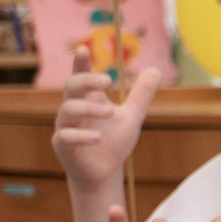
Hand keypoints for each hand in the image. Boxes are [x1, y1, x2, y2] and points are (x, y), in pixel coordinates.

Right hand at [51, 48, 165, 192]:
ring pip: (68, 109)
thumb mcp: (132, 116)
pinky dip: (81, 135)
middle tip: (108, 80)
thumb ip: (141, 94)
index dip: (81, 63)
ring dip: (89, 108)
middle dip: (87, 80)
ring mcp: (66, 126)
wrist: (104, 172)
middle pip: (71, 86)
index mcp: (89, 99)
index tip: (83, 49)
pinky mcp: (62, 145)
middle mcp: (74, 109)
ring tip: (111, 111)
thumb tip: (156, 69)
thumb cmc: (113, 141)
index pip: (82, 76)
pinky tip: (97, 138)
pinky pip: (65, 136)